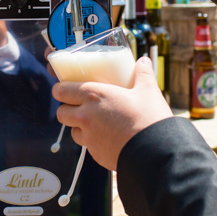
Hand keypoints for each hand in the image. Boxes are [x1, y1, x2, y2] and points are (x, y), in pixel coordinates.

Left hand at [53, 57, 171, 169]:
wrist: (155, 152)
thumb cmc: (149, 118)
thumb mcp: (148, 90)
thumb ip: (143, 73)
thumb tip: (143, 61)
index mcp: (94, 96)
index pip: (61, 91)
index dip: (61, 89)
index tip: (65, 89)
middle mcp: (86, 116)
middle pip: (61, 112)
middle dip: (67, 108)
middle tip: (79, 105)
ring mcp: (89, 137)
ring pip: (72, 130)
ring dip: (78, 126)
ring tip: (94, 123)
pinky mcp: (95, 154)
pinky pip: (87, 145)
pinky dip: (92, 141)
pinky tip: (107, 138)